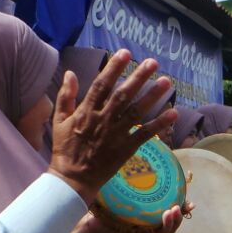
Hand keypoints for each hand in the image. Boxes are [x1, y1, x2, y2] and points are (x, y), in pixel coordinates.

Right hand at [48, 50, 176, 204]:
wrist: (72, 179)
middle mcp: (103, 120)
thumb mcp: (59, 120)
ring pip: (137, 112)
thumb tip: (71, 72)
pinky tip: (173, 113)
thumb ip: (65, 95)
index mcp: (86, 111)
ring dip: (153, 96)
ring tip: (167, 82)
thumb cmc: (64, 149)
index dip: (114, 68)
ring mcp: (116, 134)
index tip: (126, 53)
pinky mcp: (126, 149)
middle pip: (124, 95)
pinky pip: (145, 134)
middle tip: (153, 62)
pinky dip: (160, 124)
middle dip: (139, 77)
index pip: (102, 85)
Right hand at [64, 203, 186, 232]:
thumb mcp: (85, 230)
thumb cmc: (91, 221)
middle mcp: (142, 231)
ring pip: (168, 224)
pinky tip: (189, 203)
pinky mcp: (154, 215)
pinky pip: (171, 214)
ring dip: (176, 217)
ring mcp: (149, 223)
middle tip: (171, 211)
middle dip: (169, 224)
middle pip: (161, 232)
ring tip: (180, 205)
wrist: (97, 212)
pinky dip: (180, 210)